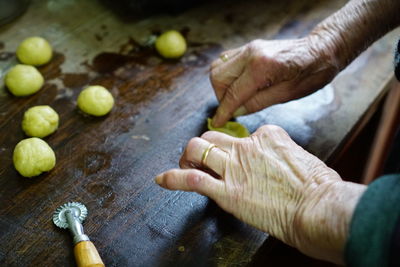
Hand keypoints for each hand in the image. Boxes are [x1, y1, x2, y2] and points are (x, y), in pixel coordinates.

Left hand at [155, 125, 365, 262]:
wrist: (319, 208)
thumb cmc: (319, 188)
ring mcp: (234, 168)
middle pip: (213, 136)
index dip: (237, 147)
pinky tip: (162, 179)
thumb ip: (283, 154)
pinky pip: (191, 179)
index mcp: (267, 136)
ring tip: (185, 165)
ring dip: (188, 157)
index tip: (238, 158)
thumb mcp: (302, 158)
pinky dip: (173, 178)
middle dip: (204, 146)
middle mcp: (247, 147)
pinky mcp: (226, 191)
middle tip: (202, 158)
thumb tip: (278, 160)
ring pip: (198, 149)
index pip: (243, 135)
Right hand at [210, 37, 337, 126]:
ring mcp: (248, 48)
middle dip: (221, 96)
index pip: (232, 93)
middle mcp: (250, 54)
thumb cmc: (311, 74)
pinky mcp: (249, 47)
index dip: (223, 111)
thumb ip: (256, 103)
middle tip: (232, 108)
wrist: (321, 50)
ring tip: (235, 97)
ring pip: (218, 67)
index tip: (217, 123)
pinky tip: (239, 85)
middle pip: (217, 77)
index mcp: (262, 67)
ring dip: (222, 86)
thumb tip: (235, 112)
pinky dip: (227, 76)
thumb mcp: (286, 95)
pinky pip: (226, 61)